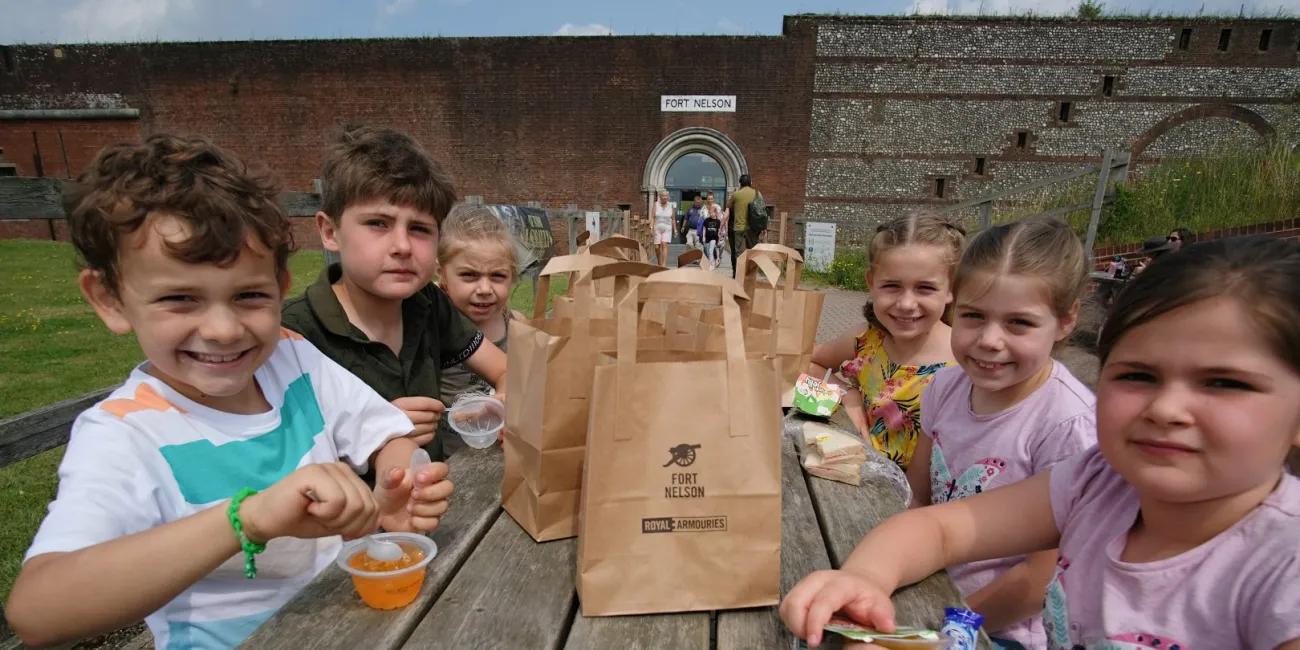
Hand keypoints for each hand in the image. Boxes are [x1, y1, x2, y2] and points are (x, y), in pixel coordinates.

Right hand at [240, 463, 379, 542]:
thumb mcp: (337, 522)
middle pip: (367, 506)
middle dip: (346, 525)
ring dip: (334, 520)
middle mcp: (342, 469)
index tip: (339, 529)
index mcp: (350, 478)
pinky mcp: (314, 473)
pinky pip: (337, 501)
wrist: (267, 520)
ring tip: (316, 513)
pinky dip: (324, 514)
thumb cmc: (301, 520)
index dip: (360, 527)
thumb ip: (359, 519)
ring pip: (354, 504)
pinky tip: (309, 508)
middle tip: (324, 520)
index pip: (375, 507)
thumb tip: (375, 523)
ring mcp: (328, 468)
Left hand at [374, 462, 453, 532]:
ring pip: (442, 506)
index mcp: (427, 475)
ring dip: (424, 508)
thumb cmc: (390, 492)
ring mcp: (434, 506)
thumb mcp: (386, 481)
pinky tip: (411, 519)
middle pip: (448, 487)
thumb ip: (392, 475)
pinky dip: (421, 522)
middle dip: (430, 492)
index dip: (434, 473)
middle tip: (413, 495)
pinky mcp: (430, 521)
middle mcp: (435, 489)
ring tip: (409, 508)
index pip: (442, 469)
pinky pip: (434, 523)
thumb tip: (399, 472)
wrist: (383, 513)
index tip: (418, 479)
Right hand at [392, 396, 444, 446]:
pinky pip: (426, 438)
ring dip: (433, 426)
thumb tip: (439, 407)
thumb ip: (418, 405)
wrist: (377, 433)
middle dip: (435, 416)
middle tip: (436, 417)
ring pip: (428, 427)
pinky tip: (429, 433)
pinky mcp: (406, 442)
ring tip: (431, 425)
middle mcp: (402, 416)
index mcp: (400, 404)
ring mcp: (404, 430)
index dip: (436, 405)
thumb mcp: (401, 406)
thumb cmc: (392, 418)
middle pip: (428, 416)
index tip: (442, 407)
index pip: (425, 403)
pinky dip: (430, 435)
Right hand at [779, 569, 895, 647]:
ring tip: (811, 634)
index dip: (815, 622)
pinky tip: (806, 628)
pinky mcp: (797, 591)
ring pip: (787, 605)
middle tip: (814, 641)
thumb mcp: (881, 605)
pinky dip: (792, 622)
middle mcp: (818, 580)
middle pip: (796, 602)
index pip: (822, 601)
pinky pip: (785, 608)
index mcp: (840, 583)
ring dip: (795, 625)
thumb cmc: (868, 598)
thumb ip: (883, 615)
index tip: (814, 642)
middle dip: (799, 626)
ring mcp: (805, 584)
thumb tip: (886, 626)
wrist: (860, 583)